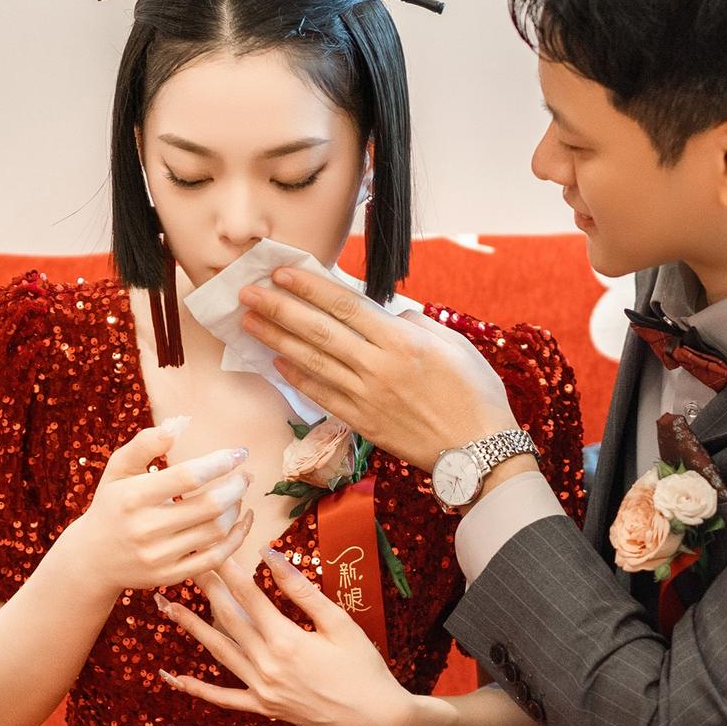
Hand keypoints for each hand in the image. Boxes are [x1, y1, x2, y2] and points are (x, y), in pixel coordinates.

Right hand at [56, 417, 255, 597]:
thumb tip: (176, 427)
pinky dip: (236, 539)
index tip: (238, 453)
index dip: (219, 463)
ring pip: (216, 531)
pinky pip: (215, 558)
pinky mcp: (170, 576)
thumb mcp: (118, 469)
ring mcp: (159, 556)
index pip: (188, 476)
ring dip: (237, 509)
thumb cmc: (112, 505)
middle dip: (236, 486)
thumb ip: (144, 444)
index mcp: (133, 497)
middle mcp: (145, 529)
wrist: (93, 558)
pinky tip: (242, 522)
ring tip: (238, 495)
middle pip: (209, 506)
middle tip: (246, 475)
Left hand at [156, 549, 418, 725]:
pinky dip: (196, 688)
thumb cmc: (365, 667)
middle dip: (205, 589)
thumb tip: (272, 557)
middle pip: (227, 619)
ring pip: (219, 651)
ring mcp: (262, 689)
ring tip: (167, 606)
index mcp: (287, 640)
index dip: (228, 569)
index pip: (248, 595)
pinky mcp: (264, 708)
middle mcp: (267, 665)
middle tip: (185, 564)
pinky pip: (223, 697)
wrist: (377, 718)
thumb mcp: (339, 623)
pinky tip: (172, 677)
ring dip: (191, 627)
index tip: (212, 546)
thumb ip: (301, 590)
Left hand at [239, 267, 519, 468]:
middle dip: (279, 309)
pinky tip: (277, 364)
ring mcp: (367, 397)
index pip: (344, 306)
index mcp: (402, 341)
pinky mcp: (363, 423)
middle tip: (247, 292)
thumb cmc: (475, 395)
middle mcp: (378, 367)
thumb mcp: (454, 345)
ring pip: (312, 362)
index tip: (281, 272)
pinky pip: (322, 396)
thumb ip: (416, 324)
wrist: (479, 452)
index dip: (309, 287)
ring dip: (277, 341)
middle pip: (318, 331)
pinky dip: (298, 378)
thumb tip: (388, 313)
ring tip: (250, 323)